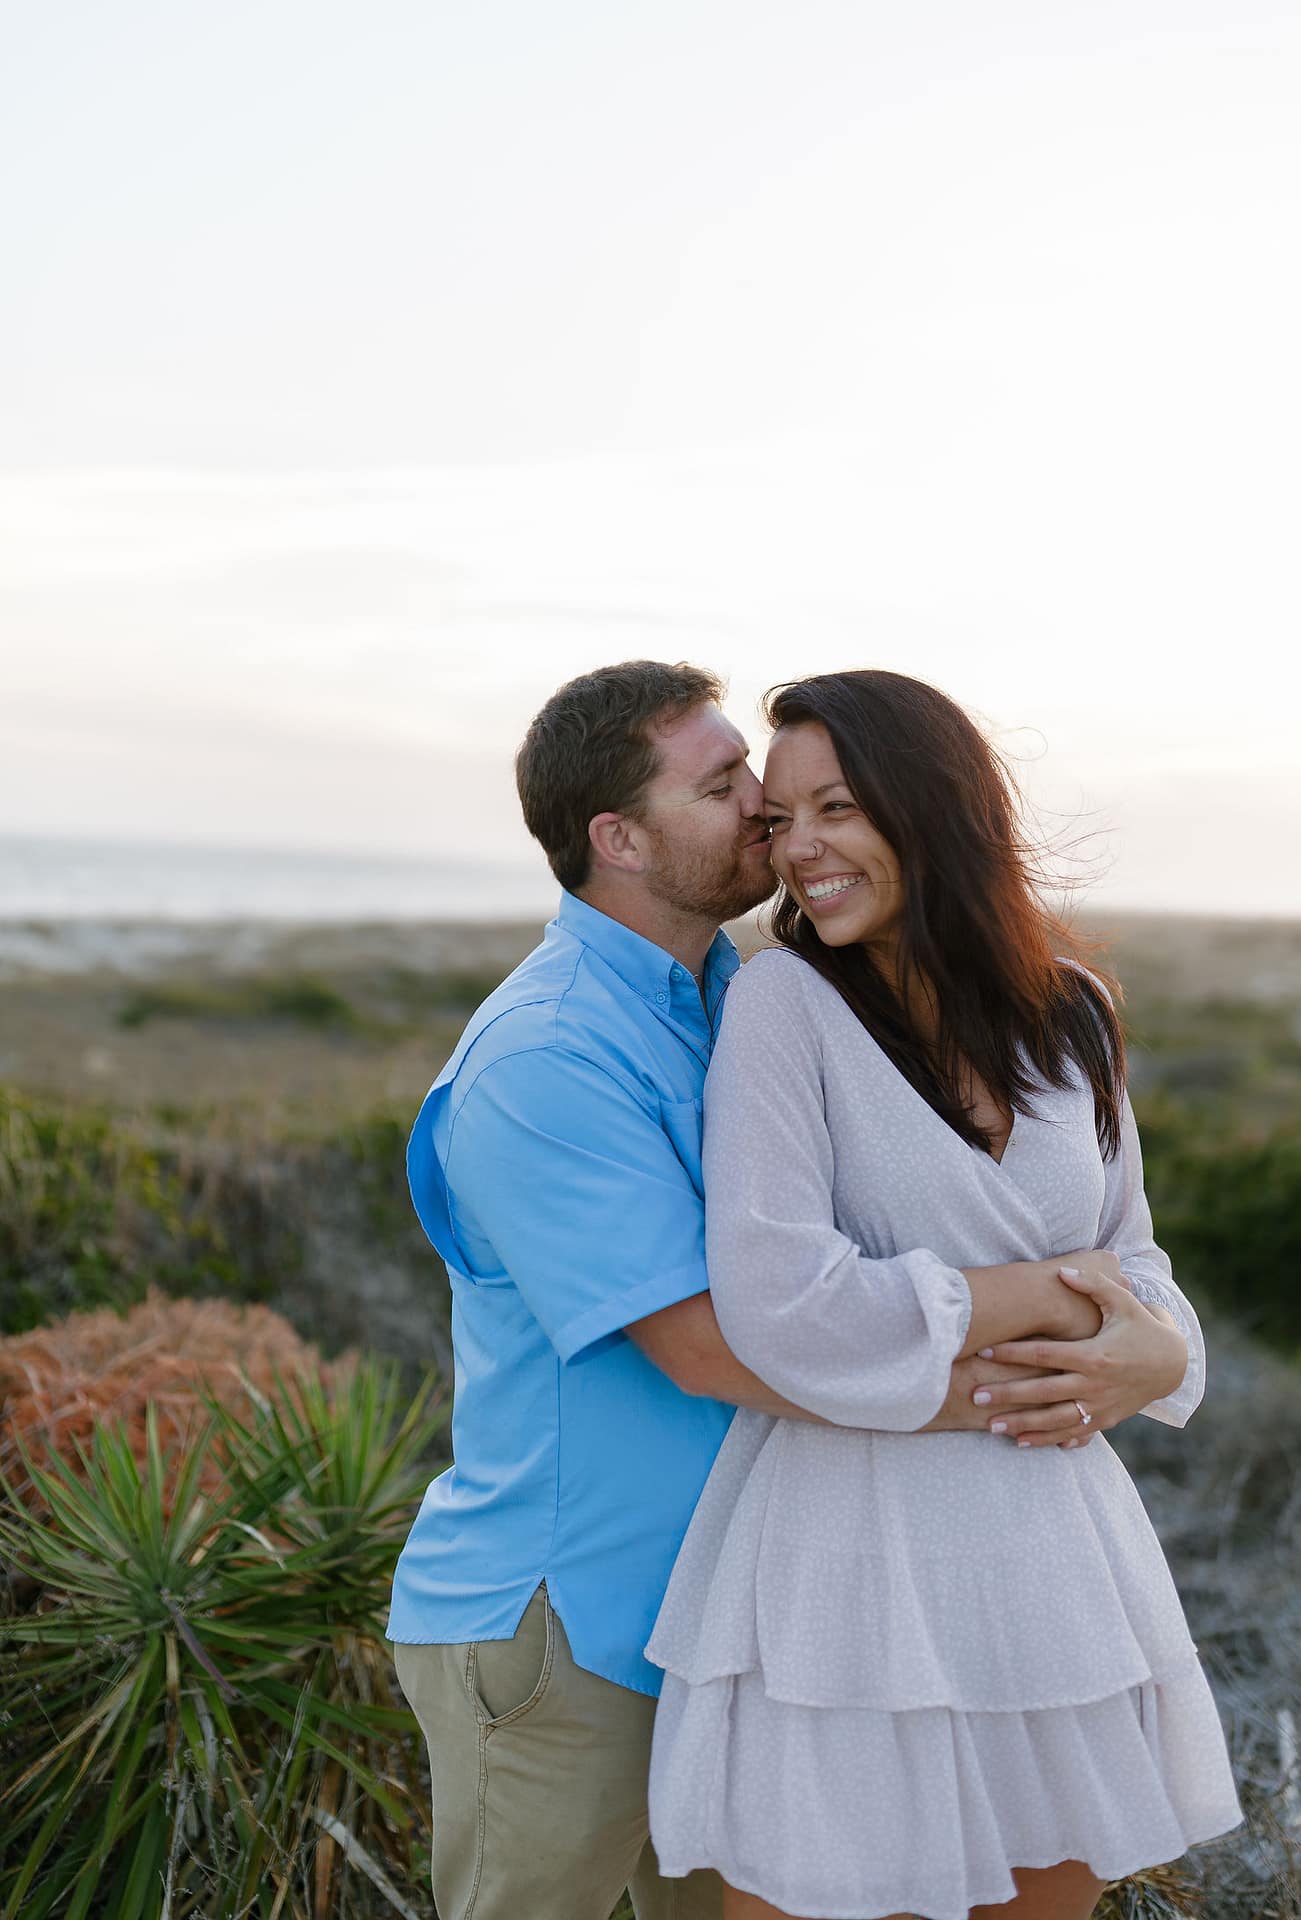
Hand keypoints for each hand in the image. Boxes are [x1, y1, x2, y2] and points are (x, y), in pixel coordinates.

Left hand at [975, 1264, 1188, 1447]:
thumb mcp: (1123, 1302)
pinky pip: (1071, 1433)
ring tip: (989, 1426)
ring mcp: (1099, 1407)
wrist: (1173, 1365)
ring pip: (1054, 1420)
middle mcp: (1094, 1385)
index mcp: (1094, 1355)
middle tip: (974, 1396)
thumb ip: (1093, 1285)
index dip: (1013, 1352)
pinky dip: (1046, 1440)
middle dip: (1007, 1395)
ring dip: (1021, 1424)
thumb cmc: (1141, 1326)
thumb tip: (1061, 1272)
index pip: (1045, 1354)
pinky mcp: (1104, 1421)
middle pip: (1043, 1392)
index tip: (984, 1350)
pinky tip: (1021, 1443)